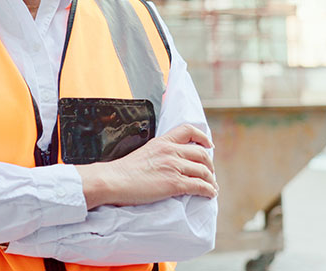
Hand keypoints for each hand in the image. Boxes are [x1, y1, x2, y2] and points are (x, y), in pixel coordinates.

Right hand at [76, 123, 217, 208]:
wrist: (113, 180)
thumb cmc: (124, 171)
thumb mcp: (143, 153)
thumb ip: (158, 154)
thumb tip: (168, 163)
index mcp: (162, 142)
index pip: (188, 130)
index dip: (202, 137)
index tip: (209, 145)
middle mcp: (170, 151)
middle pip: (201, 154)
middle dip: (210, 165)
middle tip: (210, 174)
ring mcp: (173, 167)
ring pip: (204, 171)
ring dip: (211, 181)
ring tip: (212, 187)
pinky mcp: (174, 183)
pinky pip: (200, 186)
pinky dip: (209, 191)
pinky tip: (210, 194)